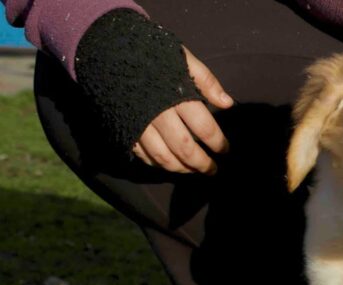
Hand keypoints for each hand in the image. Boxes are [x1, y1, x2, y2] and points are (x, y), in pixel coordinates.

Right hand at [133, 48, 232, 173]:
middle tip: (213, 170)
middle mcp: (158, 114)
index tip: (226, 150)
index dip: (218, 143)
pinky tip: (170, 165)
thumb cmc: (152, 54)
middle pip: (185, 148)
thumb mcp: (183, 59)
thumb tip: (228, 104)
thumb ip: (206, 81)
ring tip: (194, 171)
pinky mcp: (124, 128)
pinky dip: (158, 164)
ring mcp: (139, 124)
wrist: (108, 49)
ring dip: (181, 169)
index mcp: (177, 96)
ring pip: (163, 157)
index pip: (204, 129)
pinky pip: (142, 155)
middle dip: (202, 164)